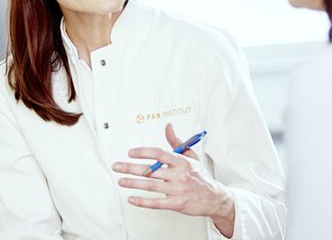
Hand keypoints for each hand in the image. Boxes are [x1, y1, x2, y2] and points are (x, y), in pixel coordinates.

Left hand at [112, 123, 235, 236]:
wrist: (214, 197)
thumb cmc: (200, 176)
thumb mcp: (191, 156)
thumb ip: (177, 142)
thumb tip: (168, 127)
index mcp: (182, 162)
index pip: (159, 153)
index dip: (143, 152)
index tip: (131, 152)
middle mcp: (179, 175)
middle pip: (151, 170)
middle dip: (131, 168)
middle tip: (117, 166)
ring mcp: (177, 190)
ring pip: (151, 186)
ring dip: (133, 183)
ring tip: (121, 181)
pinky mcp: (176, 203)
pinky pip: (156, 203)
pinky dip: (142, 201)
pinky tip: (132, 198)